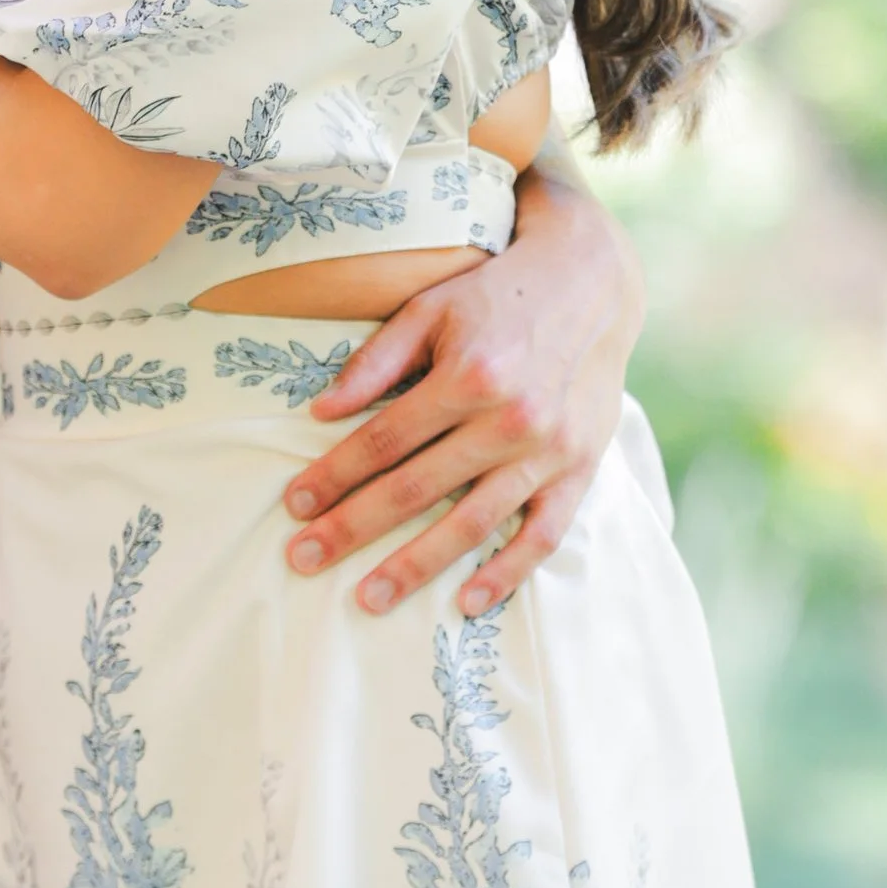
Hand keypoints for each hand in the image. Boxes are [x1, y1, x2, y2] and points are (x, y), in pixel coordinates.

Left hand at [278, 168, 642, 618]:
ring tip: (369, 599)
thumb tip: (319, 412)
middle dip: (353, 527)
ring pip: (472, 523)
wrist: (592, 285)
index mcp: (467, 376)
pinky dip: (507, 573)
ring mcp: (547, 452)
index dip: (334, 475)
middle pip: (416, 488)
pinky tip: (468, 602)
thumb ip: (376, 361)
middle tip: (303, 560)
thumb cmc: (498, 295)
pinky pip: (542, 535)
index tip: (294, 505)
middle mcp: (508, 419)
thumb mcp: (431, 308)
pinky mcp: (579, 471)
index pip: (383, 440)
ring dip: (417, 566)